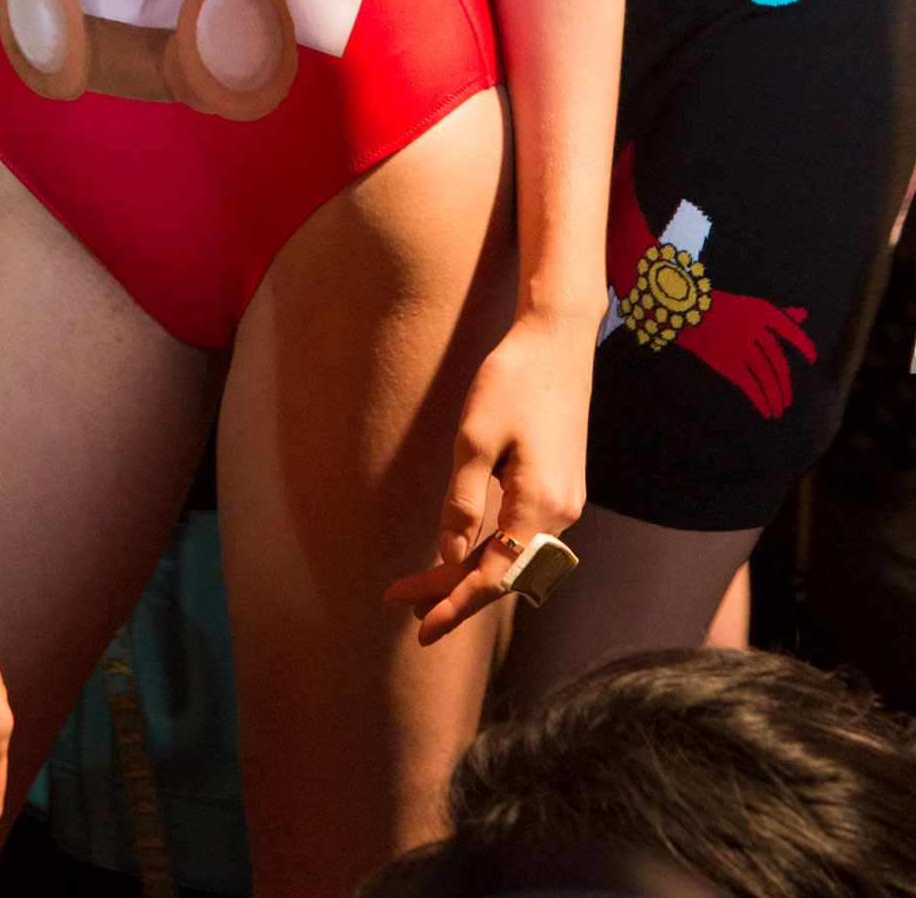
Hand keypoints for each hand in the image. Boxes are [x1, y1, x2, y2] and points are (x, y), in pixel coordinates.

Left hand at [383, 307, 593, 645]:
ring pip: (513, 557)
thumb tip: (448, 555)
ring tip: (423, 589)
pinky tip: (464, 554)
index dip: (454, 603)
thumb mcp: (475, 437)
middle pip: (505, 574)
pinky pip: (523, 537)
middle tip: (403, 608)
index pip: (494, 576)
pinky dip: (491, 552)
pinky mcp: (561, 490)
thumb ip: (462, 500)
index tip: (419, 628)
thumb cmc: (512, 380)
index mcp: (540, 504)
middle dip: (454, 593)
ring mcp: (566, 503)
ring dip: (470, 574)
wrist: (558, 341)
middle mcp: (561, 514)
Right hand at [678, 289, 816, 418]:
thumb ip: (780, 314)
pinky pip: (750, 384)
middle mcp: (753, 328)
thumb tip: (804, 315)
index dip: (803, 344)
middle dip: (783, 384)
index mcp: (761, 311)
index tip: (812, 359)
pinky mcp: (727, 362)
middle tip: (786, 400)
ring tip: (778, 410)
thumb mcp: (753, 307)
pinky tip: (765, 410)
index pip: (789, 329)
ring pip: (765, 376)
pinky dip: (760, 399)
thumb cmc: (724, 309)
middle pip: (777, 362)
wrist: (686, 313)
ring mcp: (740, 346)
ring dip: (775, 396)